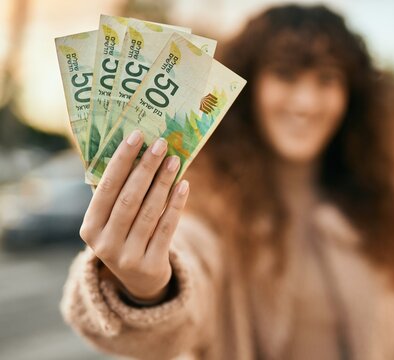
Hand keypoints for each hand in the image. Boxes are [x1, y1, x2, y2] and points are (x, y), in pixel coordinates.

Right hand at [80, 130, 189, 300]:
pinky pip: (167, 227)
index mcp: (90, 227)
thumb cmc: (126, 237)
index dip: (121, 160)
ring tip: (175, 160)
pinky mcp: (151, 264)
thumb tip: (137, 150)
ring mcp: (128, 257)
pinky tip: (184, 185)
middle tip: (160, 144)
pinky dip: (176, 204)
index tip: (136, 136)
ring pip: (150, 212)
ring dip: (164, 183)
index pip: (106, 188)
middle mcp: (105, 244)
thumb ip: (117, 193)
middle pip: (129, 199)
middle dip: (145, 168)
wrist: (139, 282)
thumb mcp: (112, 222)